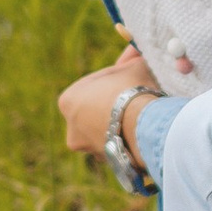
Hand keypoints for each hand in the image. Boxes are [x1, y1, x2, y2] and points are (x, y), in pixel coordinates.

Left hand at [59, 44, 158, 161]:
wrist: (143, 124)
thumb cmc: (133, 89)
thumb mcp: (132, 66)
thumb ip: (131, 58)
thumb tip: (136, 49)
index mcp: (68, 100)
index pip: (93, 85)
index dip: (113, 78)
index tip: (129, 75)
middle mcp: (72, 128)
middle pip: (97, 110)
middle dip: (114, 102)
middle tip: (137, 94)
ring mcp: (88, 148)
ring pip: (107, 129)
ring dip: (121, 122)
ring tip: (143, 113)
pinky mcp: (107, 162)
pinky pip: (120, 144)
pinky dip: (128, 138)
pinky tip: (143, 129)